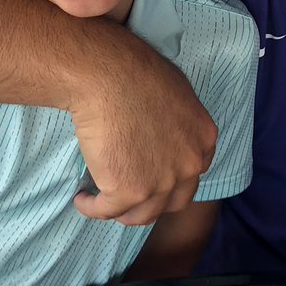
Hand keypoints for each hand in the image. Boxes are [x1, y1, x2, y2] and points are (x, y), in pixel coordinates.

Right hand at [71, 36, 216, 225]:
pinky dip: (93, 208)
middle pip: (174, 201)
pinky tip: (82, 198)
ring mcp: (162, 181)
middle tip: (129, 194)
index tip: (151, 178)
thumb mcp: (174, 93)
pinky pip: (108, 210)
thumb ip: (176, 121)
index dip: (171, 180)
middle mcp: (190, 165)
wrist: (108, 76)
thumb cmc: (134, 71)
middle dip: (152, 201)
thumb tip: (160, 131)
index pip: (193, 173)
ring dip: (123, 211)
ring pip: (143, 214)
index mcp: (203, 139)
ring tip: (104, 200)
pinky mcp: (130, 190)